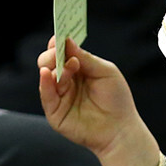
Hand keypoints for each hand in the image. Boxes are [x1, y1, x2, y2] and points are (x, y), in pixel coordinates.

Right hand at [36, 38, 160, 165]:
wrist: (120, 129)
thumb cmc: (116, 99)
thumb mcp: (105, 71)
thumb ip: (86, 58)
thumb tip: (67, 41)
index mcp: (78, 68)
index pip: (62, 52)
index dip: (59, 43)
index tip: (59, 35)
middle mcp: (66, 80)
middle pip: (49, 61)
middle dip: (52, 54)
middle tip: (60, 51)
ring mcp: (59, 96)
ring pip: (46, 75)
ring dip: (54, 67)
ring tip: (67, 66)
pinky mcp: (55, 112)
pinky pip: (45, 95)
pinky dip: (45, 83)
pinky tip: (47, 74)